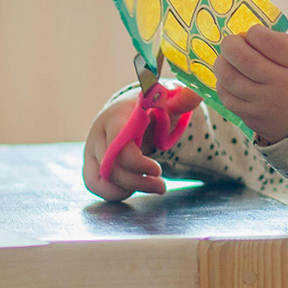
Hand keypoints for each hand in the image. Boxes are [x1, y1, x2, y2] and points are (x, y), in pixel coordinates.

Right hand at [82, 82, 201, 200]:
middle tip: (161, 185)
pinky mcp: (91, 164)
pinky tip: (134, 189)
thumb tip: (196, 94)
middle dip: (138, 182)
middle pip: (111, 167)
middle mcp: (98, 134)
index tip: (157, 170)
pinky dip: (114, 193)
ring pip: (101, 179)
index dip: (137, 163)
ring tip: (151, 186)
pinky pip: (94, 185)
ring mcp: (91, 150)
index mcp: (116, 117)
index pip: (118, 145)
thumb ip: (181, 101)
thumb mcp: (167, 102)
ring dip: (128, 189)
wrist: (131, 112)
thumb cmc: (150, 107)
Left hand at [214, 26, 287, 143]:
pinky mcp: (252, 118)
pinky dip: (222, 83)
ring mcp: (265, 105)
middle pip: (245, 60)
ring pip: (229, 78)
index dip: (255, 33)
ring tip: (227, 59)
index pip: (271, 43)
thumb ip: (281, 44)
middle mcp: (282, 86)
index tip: (253, 32)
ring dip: (222, 63)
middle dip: (231, 45)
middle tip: (231, 42)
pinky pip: (227, 97)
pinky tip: (229, 78)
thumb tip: (247, 33)